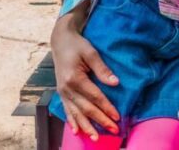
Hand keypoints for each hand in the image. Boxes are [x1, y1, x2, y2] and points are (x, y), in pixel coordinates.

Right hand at [50, 9, 120, 139]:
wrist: (60, 41)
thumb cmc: (78, 45)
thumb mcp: (91, 53)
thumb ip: (102, 69)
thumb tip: (115, 82)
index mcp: (74, 78)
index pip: (94, 97)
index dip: (106, 107)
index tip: (117, 116)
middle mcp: (66, 88)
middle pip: (86, 108)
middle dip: (100, 120)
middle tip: (113, 130)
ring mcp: (62, 92)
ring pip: (75, 113)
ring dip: (86, 126)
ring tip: (96, 138)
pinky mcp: (61, 93)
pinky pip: (67, 110)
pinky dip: (72, 121)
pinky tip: (76, 131)